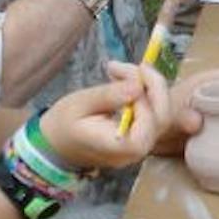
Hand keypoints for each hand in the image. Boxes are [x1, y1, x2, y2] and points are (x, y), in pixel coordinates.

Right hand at [44, 60, 171, 166]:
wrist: (55, 143)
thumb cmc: (64, 124)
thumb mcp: (80, 104)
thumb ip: (109, 96)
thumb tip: (138, 86)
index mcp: (119, 147)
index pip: (149, 126)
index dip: (147, 99)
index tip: (130, 78)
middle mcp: (134, 152)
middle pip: (162, 119)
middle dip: (154, 86)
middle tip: (134, 66)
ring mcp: (139, 146)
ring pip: (161, 113)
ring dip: (149, 86)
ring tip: (122, 70)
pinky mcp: (139, 137)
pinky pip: (152, 114)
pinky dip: (145, 93)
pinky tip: (126, 80)